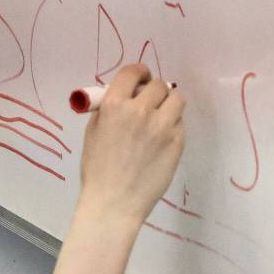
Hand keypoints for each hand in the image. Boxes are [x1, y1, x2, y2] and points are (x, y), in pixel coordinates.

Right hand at [77, 64, 184, 225]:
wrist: (114, 201)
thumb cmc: (97, 168)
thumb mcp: (93, 131)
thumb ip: (108, 109)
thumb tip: (124, 96)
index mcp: (114, 105)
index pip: (132, 73)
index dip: (139, 72)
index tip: (140, 79)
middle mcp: (141, 111)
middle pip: (158, 85)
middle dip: (153, 90)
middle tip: (149, 101)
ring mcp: (162, 127)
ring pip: (176, 100)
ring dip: (168, 104)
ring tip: (161, 116)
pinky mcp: (177, 142)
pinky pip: (180, 123)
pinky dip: (172, 125)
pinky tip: (162, 138)